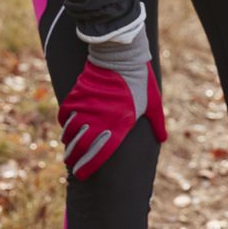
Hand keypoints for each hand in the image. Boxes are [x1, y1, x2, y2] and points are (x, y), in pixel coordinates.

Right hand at [58, 28, 166, 179]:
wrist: (122, 54)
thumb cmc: (140, 79)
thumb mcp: (153, 103)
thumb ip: (157, 123)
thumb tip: (163, 139)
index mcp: (119, 125)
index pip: (99, 154)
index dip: (88, 167)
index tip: (81, 174)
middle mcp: (99, 120)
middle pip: (80, 146)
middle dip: (73, 158)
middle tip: (71, 163)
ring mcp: (86, 107)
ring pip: (70, 132)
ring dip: (68, 142)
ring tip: (68, 147)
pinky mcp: (77, 95)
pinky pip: (65, 114)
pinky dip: (64, 123)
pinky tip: (66, 126)